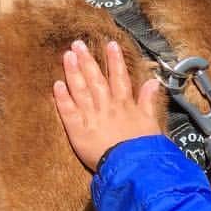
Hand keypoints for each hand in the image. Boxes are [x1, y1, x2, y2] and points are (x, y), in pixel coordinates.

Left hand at [53, 39, 160, 171]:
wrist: (132, 167)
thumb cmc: (144, 148)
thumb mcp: (151, 123)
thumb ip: (149, 101)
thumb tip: (153, 82)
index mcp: (125, 105)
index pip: (119, 77)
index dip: (115, 60)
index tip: (109, 44)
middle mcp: (107, 106)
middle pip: (95, 79)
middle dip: (87, 60)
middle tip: (78, 43)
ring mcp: (91, 117)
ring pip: (80, 90)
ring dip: (73, 71)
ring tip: (68, 55)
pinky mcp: (79, 131)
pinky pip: (68, 111)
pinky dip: (62, 98)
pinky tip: (56, 85)